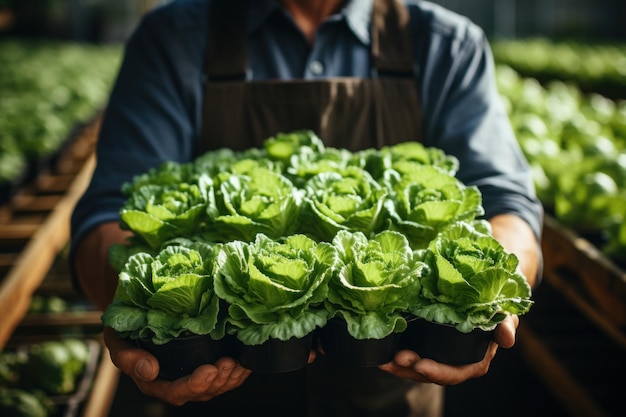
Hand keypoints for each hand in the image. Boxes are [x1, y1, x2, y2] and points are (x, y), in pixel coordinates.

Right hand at [103, 327, 251, 404]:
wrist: (136, 314)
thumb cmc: (125, 328)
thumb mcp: (118, 339)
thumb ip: (128, 357)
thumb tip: (149, 370)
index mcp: (153, 382)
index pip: (176, 391)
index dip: (195, 384)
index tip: (210, 369)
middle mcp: (174, 382)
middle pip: (200, 392)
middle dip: (218, 381)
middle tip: (230, 363)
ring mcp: (190, 374)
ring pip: (215, 387)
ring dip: (230, 378)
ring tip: (239, 364)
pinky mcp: (203, 364)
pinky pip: (222, 376)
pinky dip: (236, 372)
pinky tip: (245, 363)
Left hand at [378, 315, 518, 384]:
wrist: (482, 293)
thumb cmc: (494, 305)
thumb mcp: (504, 313)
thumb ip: (505, 325)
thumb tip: (508, 339)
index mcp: (474, 360)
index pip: (455, 373)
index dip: (438, 372)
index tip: (421, 366)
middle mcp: (454, 362)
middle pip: (430, 372)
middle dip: (411, 369)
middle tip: (396, 359)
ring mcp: (437, 355)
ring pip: (415, 368)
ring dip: (398, 366)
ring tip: (383, 359)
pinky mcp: (424, 345)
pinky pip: (408, 355)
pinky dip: (394, 355)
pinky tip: (380, 351)